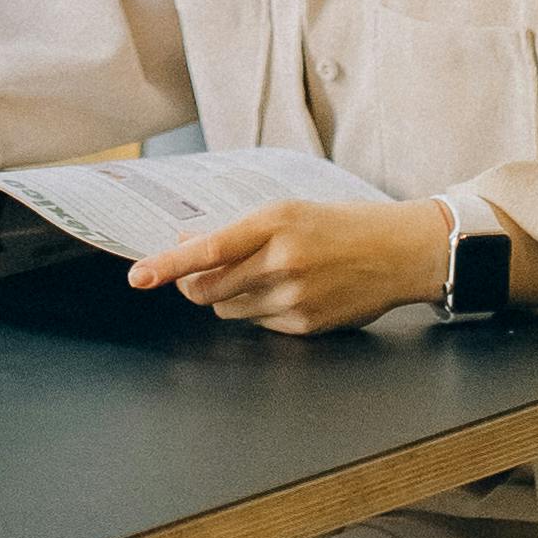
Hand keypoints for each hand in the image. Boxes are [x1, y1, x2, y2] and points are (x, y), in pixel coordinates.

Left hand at [128, 197, 456, 335]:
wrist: (399, 252)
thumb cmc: (342, 225)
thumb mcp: (290, 212)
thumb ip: (240, 231)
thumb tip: (188, 244)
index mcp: (277, 223)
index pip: (209, 249)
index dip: (169, 264)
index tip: (139, 275)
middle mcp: (283, 262)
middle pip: (209, 289)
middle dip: (193, 285)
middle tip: (194, 275)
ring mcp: (295, 298)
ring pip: (229, 310)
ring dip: (227, 297)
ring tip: (258, 277)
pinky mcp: (305, 325)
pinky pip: (258, 324)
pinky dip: (258, 310)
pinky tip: (288, 292)